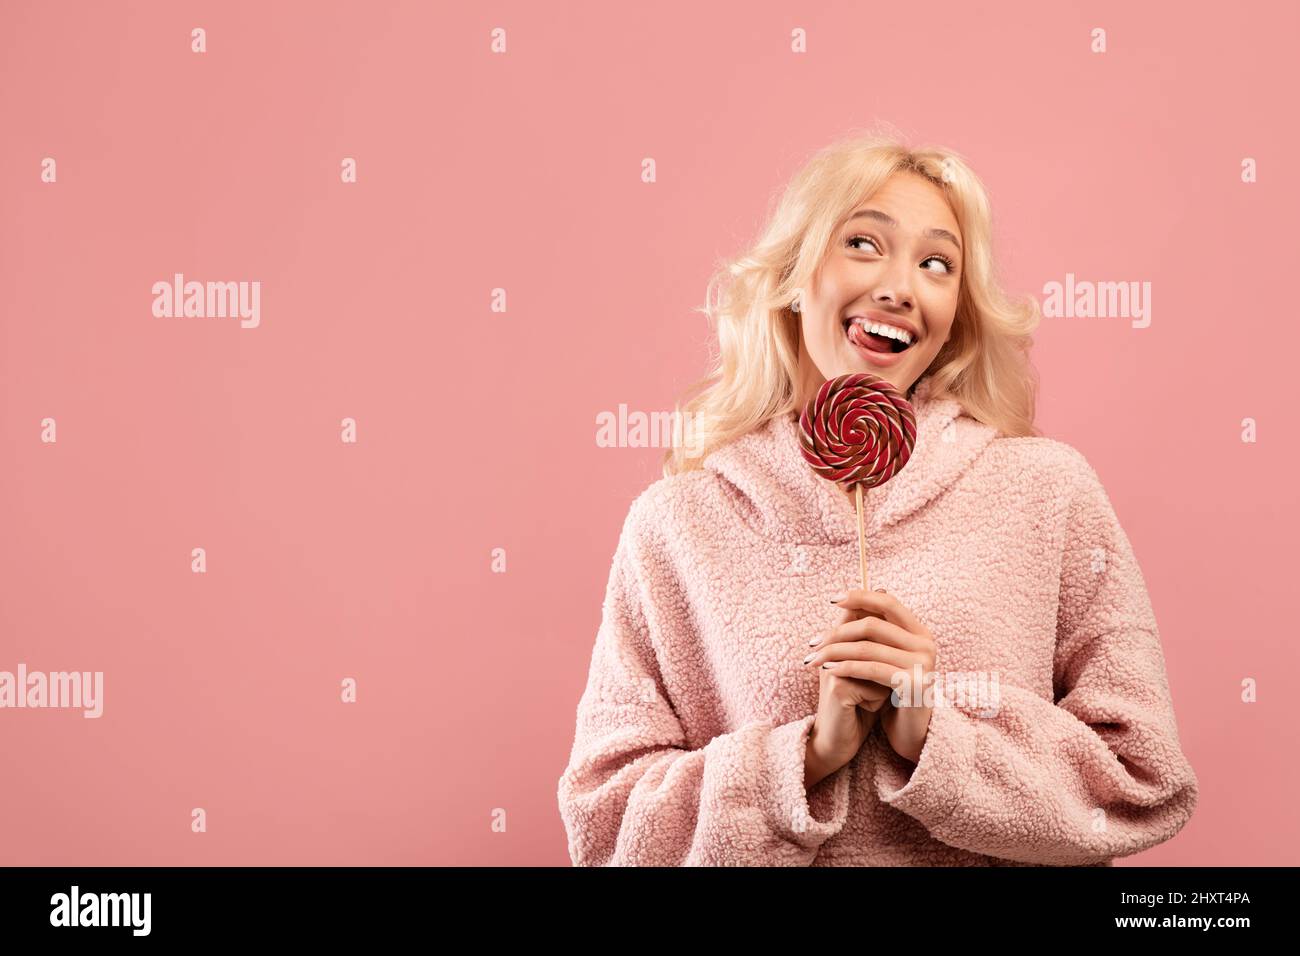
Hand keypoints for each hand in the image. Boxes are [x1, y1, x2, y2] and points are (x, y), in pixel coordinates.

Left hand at [806, 588, 935, 764]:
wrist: (910, 730)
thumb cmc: (893, 691)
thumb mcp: (886, 657)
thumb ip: (874, 632)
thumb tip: (848, 600)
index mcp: (920, 632)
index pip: (888, 604)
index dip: (860, 597)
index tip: (833, 599)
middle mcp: (926, 644)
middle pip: (873, 625)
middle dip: (837, 632)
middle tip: (813, 642)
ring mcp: (922, 664)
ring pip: (867, 648)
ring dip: (834, 652)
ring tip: (813, 658)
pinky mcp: (913, 684)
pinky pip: (871, 669)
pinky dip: (846, 667)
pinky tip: (828, 670)